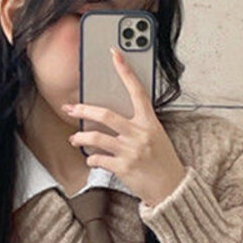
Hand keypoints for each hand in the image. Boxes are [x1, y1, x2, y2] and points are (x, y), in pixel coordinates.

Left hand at [63, 48, 186, 206]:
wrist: (171, 188)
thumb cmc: (163, 162)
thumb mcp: (157, 136)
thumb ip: (139, 124)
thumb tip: (113, 118)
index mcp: (150, 122)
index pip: (136, 91)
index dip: (125, 71)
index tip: (115, 54)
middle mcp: (139, 134)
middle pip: (105, 115)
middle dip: (83, 110)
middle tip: (70, 108)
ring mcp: (130, 151)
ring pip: (96, 138)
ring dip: (80, 138)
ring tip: (74, 139)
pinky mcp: (123, 168)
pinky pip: (98, 159)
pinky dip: (91, 159)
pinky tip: (91, 159)